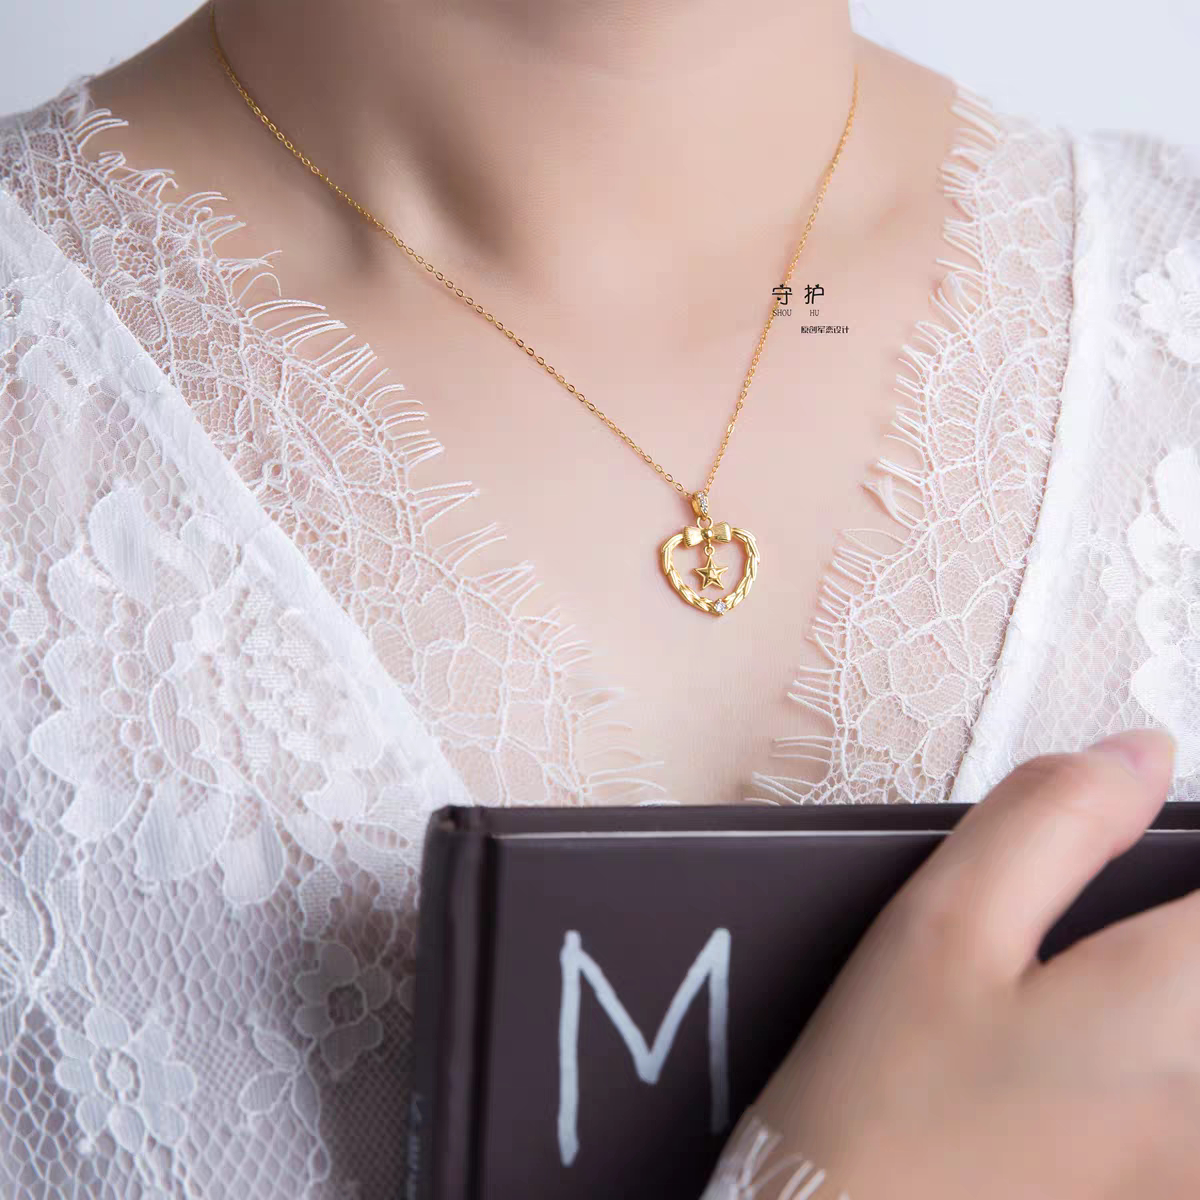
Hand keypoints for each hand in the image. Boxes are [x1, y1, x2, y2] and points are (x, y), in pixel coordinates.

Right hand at [715, 727, 1193, 1199]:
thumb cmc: (886, 1096)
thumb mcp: (941, 927)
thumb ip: (1053, 819)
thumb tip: (1140, 755)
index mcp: (1175, 1007)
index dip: (1191, 852)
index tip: (1147, 866)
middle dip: (1173, 929)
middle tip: (1114, 931)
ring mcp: (1192, 1162)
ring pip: (1198, 1024)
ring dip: (1168, 980)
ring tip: (1088, 993)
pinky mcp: (1168, 1187)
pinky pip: (1183, 1110)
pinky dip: (1163, 1062)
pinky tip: (1104, 1058)